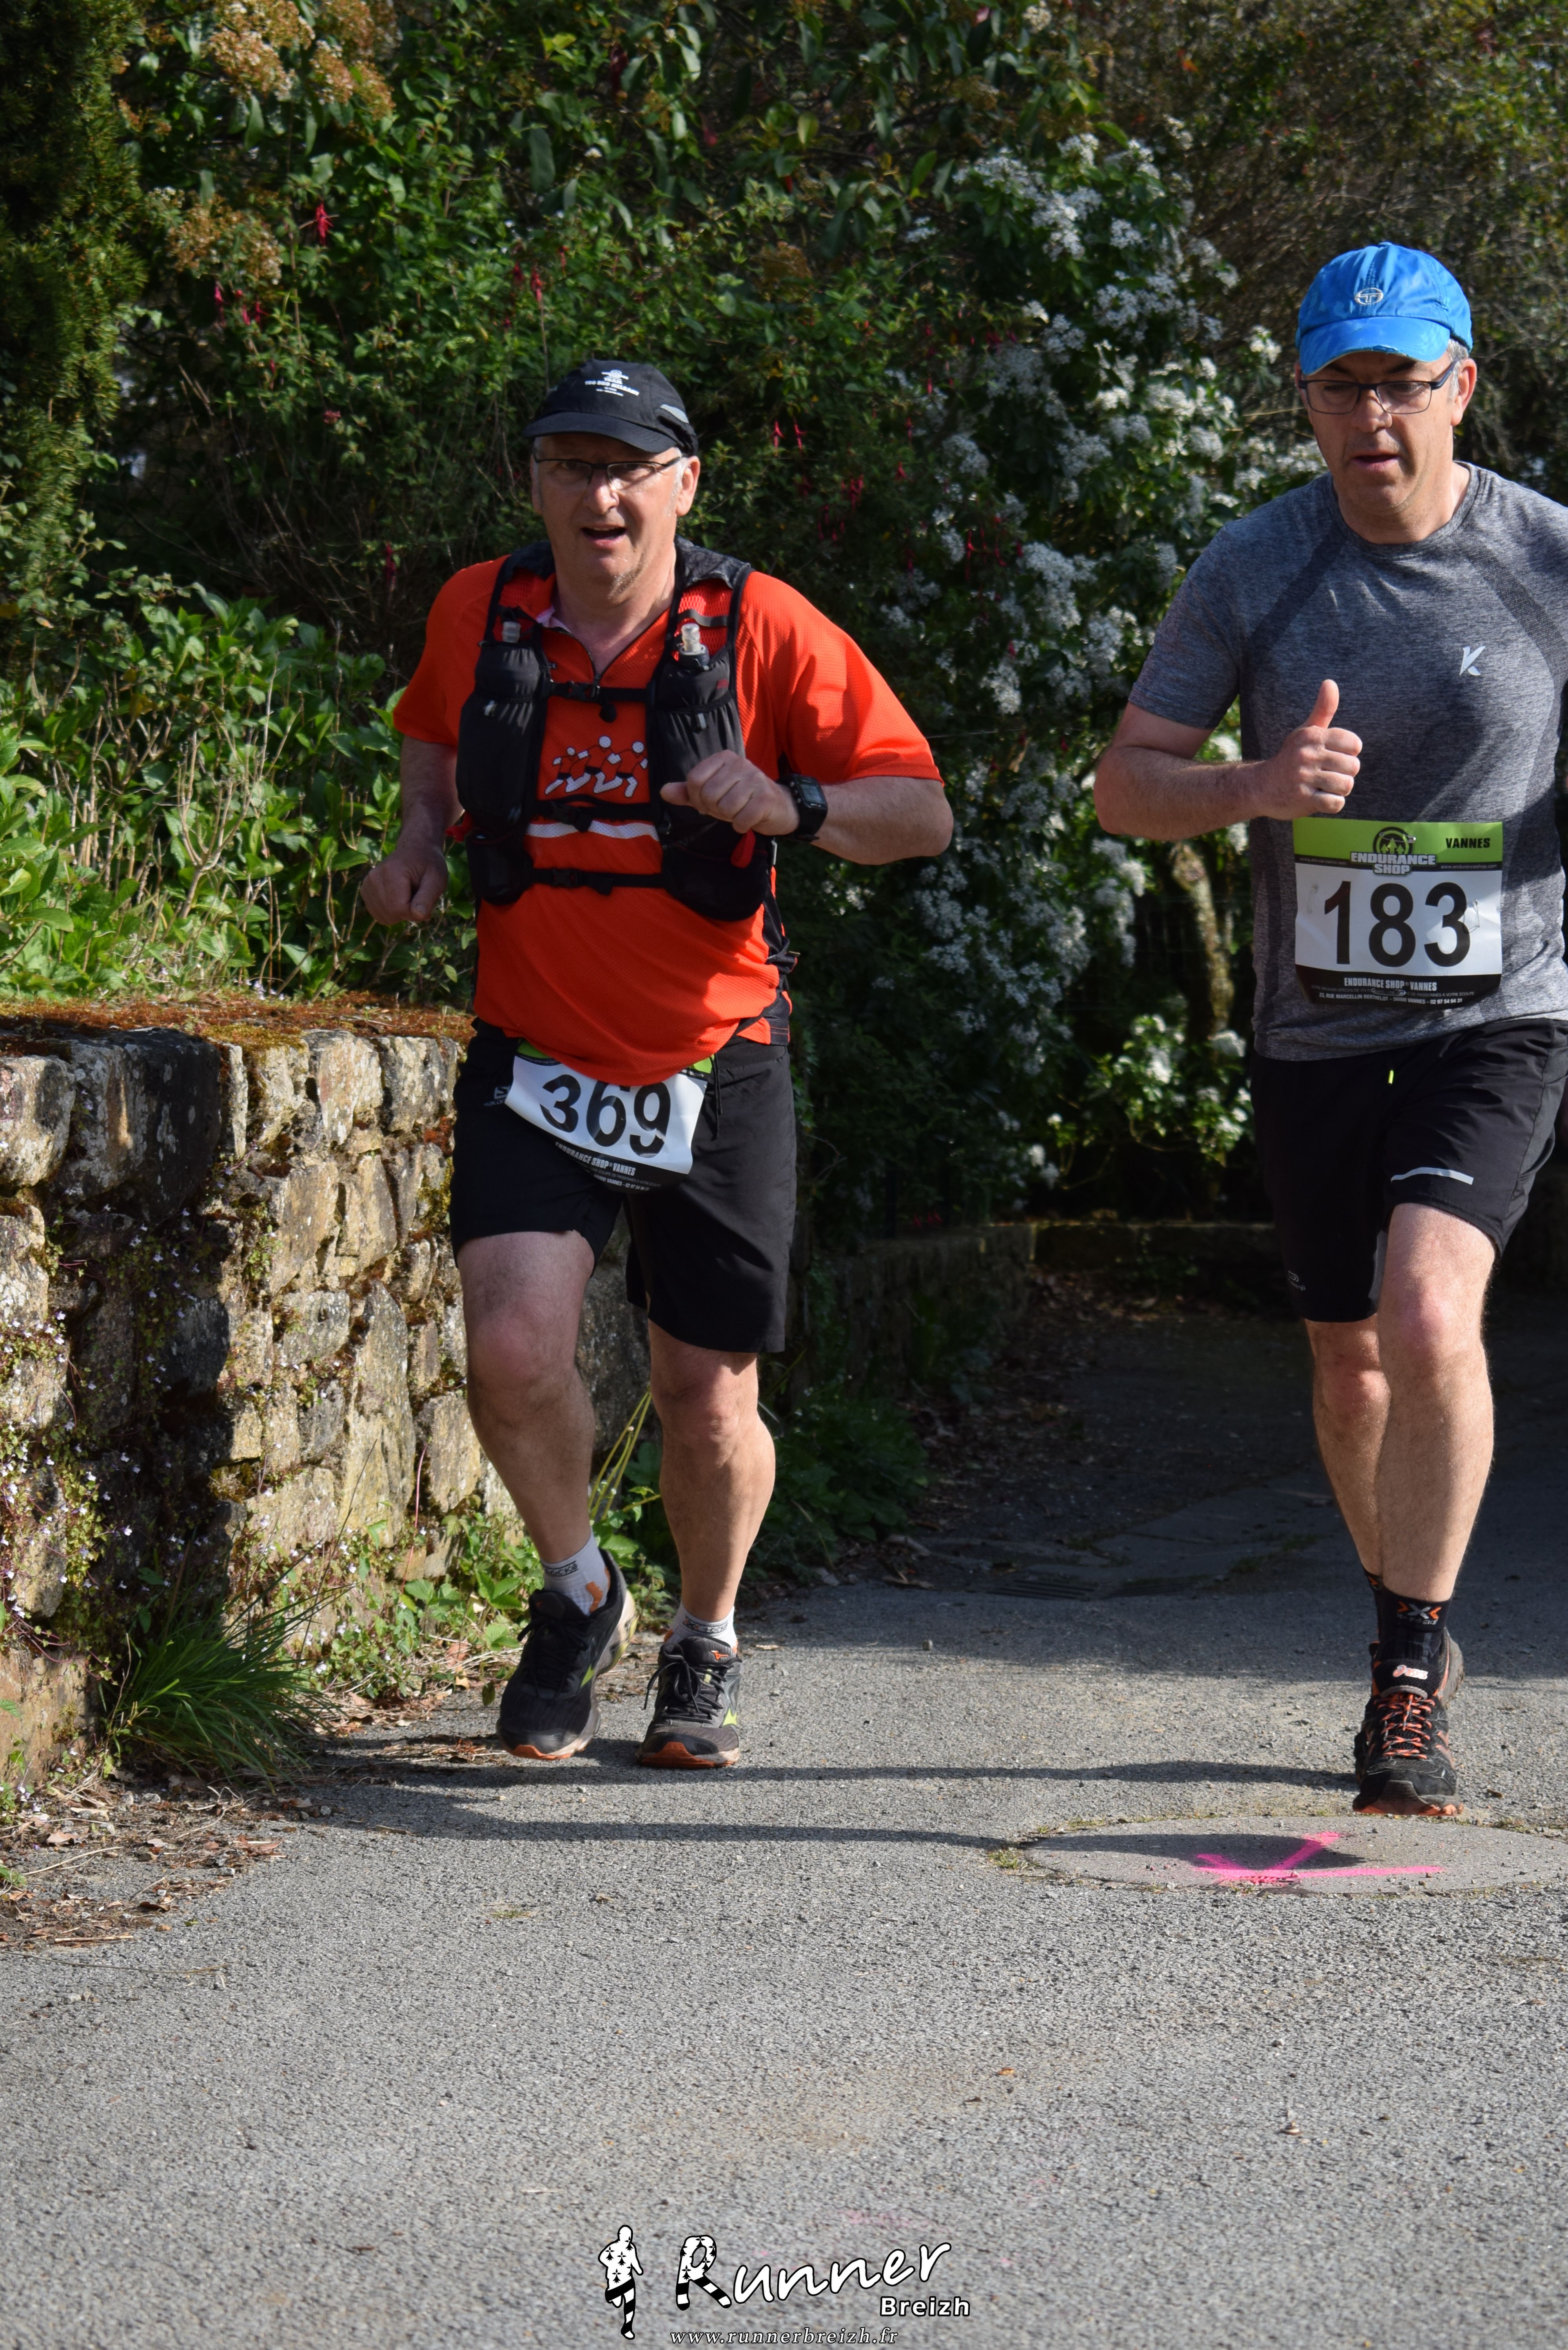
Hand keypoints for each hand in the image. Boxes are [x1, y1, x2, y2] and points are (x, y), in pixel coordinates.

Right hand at [360, 831, 449, 924]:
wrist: (415, 850)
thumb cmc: (429, 865)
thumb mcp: (437, 879)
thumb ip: (428, 898)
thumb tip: (419, 915)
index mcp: (391, 872)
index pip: (399, 908)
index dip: (415, 912)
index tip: (425, 900)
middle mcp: (374, 877)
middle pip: (390, 914)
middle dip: (408, 913)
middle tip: (418, 896)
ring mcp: (367, 884)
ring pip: (384, 917)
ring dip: (400, 913)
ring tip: (408, 895)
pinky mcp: (365, 890)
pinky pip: (380, 915)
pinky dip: (392, 913)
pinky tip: (399, 898)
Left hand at [661, 751, 799, 835]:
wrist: (777, 807)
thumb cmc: (741, 798)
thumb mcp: (712, 793)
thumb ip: (688, 792)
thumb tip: (663, 791)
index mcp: (723, 758)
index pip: (694, 780)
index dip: (696, 798)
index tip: (709, 802)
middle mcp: (739, 763)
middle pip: (708, 795)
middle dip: (714, 810)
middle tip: (727, 809)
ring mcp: (754, 779)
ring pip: (725, 808)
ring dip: (729, 818)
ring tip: (739, 811)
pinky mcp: (765, 797)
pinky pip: (741, 819)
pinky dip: (741, 826)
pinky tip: (748, 819)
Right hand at [1252, 679, 1361, 819]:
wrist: (1260, 787)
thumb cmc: (1290, 758)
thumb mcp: (1305, 732)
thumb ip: (1323, 709)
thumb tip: (1330, 682)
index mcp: (1312, 736)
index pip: (1353, 744)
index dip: (1350, 754)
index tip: (1335, 757)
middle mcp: (1307, 754)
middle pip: (1353, 766)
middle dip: (1346, 774)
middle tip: (1329, 775)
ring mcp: (1304, 777)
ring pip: (1346, 785)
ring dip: (1339, 790)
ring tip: (1325, 787)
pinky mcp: (1302, 799)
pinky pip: (1335, 803)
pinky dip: (1332, 803)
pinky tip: (1320, 798)